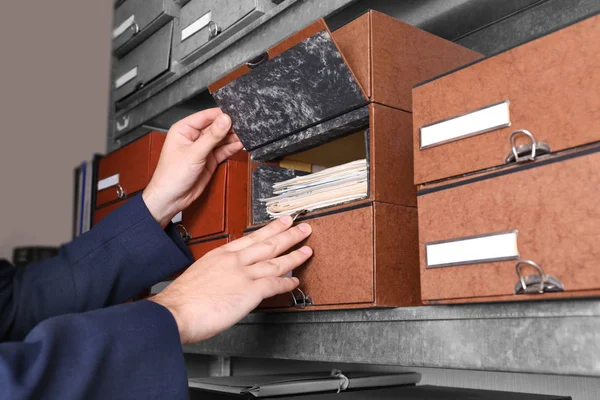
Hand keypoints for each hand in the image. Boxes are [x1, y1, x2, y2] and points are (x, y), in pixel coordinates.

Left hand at [143, 108, 242, 227]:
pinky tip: (240, 144)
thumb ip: (212, 136)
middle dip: (229, 126)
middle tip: (244, 126)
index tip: (235, 114)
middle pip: (216, 126)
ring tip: (246, 134)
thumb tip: (225, 120)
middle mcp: (194, 136)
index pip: (206, 116)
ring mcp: (203, 148)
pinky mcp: (210, 159)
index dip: (221, 115)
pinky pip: (223, 150)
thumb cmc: (172, 175)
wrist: (171, 198)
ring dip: (233, 137)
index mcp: (184, 129)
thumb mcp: (194, 153)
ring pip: (221, 138)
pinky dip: (232, 148)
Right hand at [150, 216, 312, 343]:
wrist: (175, 311)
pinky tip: (295, 281)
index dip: (269, 229)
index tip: (280, 223)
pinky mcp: (250, 291)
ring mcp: (243, 274)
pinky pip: (275, 284)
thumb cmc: (182, 299)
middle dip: (288, 234)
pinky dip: (287, 282)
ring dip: (294, 254)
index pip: (251, 238)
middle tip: (301, 227)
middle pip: (268, 243)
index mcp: (221, 254)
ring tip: (306, 249)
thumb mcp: (200, 274)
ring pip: (275, 260)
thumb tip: (226, 278)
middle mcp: (234, 260)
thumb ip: (217, 272)